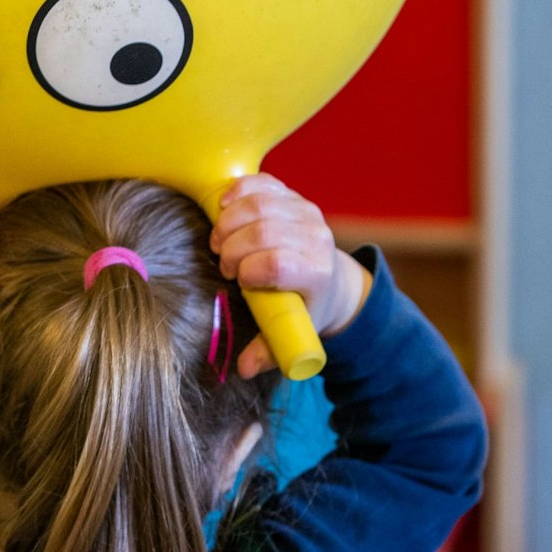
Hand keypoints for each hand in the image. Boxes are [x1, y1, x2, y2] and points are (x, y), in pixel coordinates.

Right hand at [210, 174, 372, 378]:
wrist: (330, 278)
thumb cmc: (303, 307)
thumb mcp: (291, 332)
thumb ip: (268, 351)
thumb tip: (244, 369)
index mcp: (317, 272)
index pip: (278, 262)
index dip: (248, 270)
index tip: (239, 281)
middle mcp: (317, 237)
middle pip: (263, 231)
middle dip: (232, 247)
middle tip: (224, 263)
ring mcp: (306, 212)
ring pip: (258, 203)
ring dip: (228, 221)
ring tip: (221, 241)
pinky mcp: (293, 195)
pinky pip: (261, 183)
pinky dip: (237, 192)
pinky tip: (225, 209)